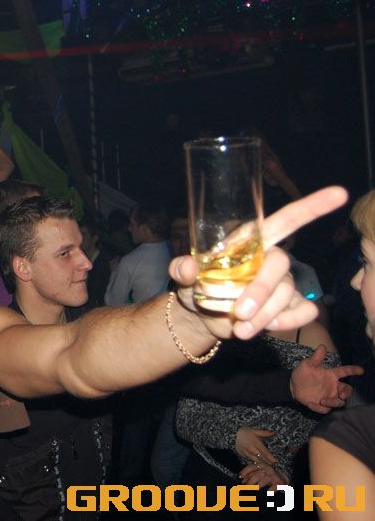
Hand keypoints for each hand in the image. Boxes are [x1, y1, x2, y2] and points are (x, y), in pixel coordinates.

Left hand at [170, 187, 346, 339]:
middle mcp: (271, 260)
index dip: (311, 206)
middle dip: (261, 289)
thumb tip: (189, 266)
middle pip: (281, 264)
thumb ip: (182, 267)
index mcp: (251, 242)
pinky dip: (284, 322)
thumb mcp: (183, 273)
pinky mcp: (289, 307)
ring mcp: (283, 284)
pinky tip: (260, 327)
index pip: (286, 219)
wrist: (200, 315)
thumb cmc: (196, 284)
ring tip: (239, 327)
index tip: (338, 194)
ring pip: (287, 294)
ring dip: (263, 315)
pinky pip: (303, 311)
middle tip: (238, 312)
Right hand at [235, 427, 277, 464]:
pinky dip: (257, 462)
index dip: (271, 457)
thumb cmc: (246, 432)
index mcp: (255, 443)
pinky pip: (251, 460)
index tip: (276, 461)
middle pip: (261, 458)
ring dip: (263, 463)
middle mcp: (251, 449)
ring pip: (256, 461)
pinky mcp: (244, 456)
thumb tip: (274, 432)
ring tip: (269, 465)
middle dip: (268, 462)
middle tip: (275, 465)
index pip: (264, 452)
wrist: (233, 435)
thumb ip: (265, 433)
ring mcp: (247, 453)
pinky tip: (261, 463)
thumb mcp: (255, 431)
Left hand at [239, 460, 287, 489]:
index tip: (239, 477)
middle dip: (250, 482)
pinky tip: (268, 493)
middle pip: (257, 475)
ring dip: (258, 486)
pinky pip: (274, 486)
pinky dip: (271, 490)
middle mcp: (267, 468)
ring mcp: (273, 475)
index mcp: (261, 465)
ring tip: (254, 490)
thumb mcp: (259, 472)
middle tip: (246, 488)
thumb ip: (250, 475)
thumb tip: (242, 480)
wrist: (283, 476)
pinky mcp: (279, 482)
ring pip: (264, 480)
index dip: (245, 472)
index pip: (251, 467)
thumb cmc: (267, 475)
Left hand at [290, 345, 362, 412]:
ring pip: (339, 402)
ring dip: (333, 402)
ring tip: (323, 401)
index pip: (344, 372)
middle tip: (342, 395)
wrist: (292, 386)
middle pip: (347, 391)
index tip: (361, 370)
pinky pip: (325, 409)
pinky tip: (311, 404)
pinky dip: (319, 408)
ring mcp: (328, 396)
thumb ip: (316, 358)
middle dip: (347, 394)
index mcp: (331, 375)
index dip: (353, 370)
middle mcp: (332, 386)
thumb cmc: (302, 374)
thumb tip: (322, 346)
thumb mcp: (307, 365)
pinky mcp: (321, 405)